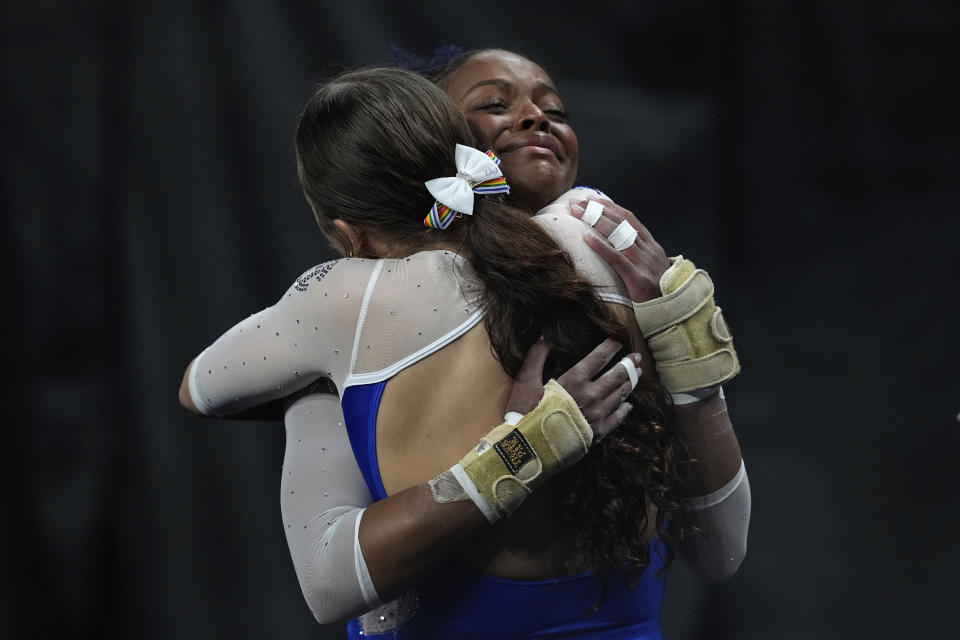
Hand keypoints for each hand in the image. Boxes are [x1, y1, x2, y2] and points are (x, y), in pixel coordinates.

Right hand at [506, 338, 640, 440]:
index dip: (611, 347)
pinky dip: (624, 409)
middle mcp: (591, 395)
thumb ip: (536, 356)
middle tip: (636, 357)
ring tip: (637, 375)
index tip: (619, 342)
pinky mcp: (598, 433)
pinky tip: (627, 404)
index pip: (599, 358)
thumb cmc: (524, 412)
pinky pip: (618, 418)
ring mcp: (597, 415)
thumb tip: (544, 336)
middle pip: (617, 376)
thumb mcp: (525, 380)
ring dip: (630, 383)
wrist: (528, 448)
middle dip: (628, 364)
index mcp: (574, 380)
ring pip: (620, 395)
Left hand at [569, 198, 669, 302]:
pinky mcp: (639, 279)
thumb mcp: (649, 268)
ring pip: (619, 235)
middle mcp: (649, 250)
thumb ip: (636, 255)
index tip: (591, 200)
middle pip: (621, 223)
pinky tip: (586, 237)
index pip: (629, 219)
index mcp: (651, 245)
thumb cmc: (657, 293)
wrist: (675, 312)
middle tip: (577, 203)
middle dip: (598, 211)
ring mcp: (644, 263)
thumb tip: (613, 244)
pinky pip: (617, 259)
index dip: (609, 207)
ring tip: (578, 214)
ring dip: (596, 221)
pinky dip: (601, 246)